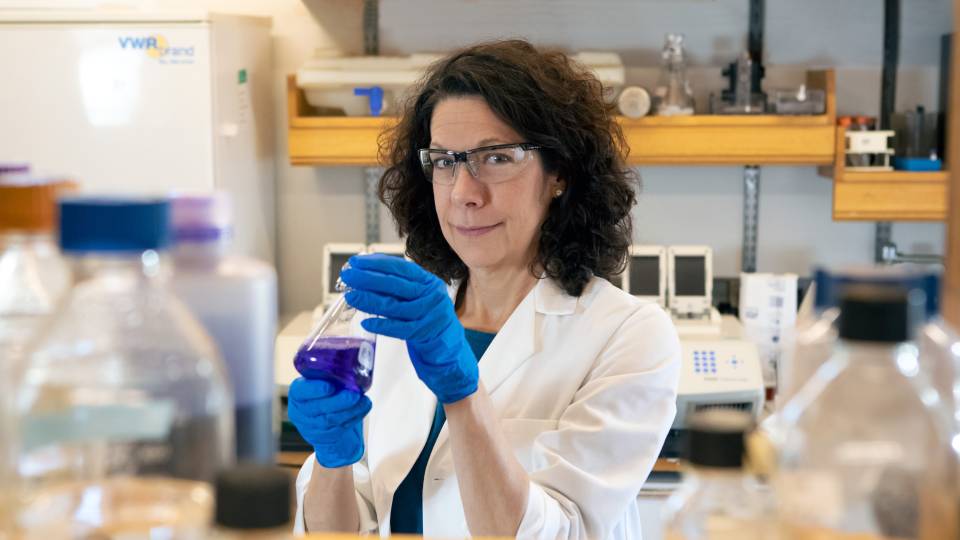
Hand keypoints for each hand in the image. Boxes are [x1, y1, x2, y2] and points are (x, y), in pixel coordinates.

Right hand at [287, 377, 371, 467]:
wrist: (324, 423)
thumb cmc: (323, 396)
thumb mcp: (319, 383)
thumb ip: (327, 375)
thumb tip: (350, 360)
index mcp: (297, 394)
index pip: (300, 391)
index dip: (314, 389)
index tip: (329, 386)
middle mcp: (301, 411)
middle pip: (318, 407)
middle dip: (338, 401)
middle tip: (353, 395)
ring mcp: (312, 426)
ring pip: (331, 419)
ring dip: (351, 409)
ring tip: (363, 400)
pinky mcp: (326, 436)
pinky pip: (341, 427)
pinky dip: (355, 416)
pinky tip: (364, 407)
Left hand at [341, 254, 478, 403]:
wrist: (448, 346)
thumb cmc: (427, 319)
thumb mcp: (416, 298)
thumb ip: (397, 289)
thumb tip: (364, 277)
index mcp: (428, 281)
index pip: (399, 267)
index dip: (376, 263)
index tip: (356, 262)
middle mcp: (431, 294)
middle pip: (394, 284)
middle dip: (367, 279)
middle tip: (348, 276)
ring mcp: (430, 313)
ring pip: (394, 305)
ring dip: (369, 301)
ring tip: (351, 297)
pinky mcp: (426, 333)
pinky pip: (399, 328)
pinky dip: (381, 326)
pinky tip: (366, 323)